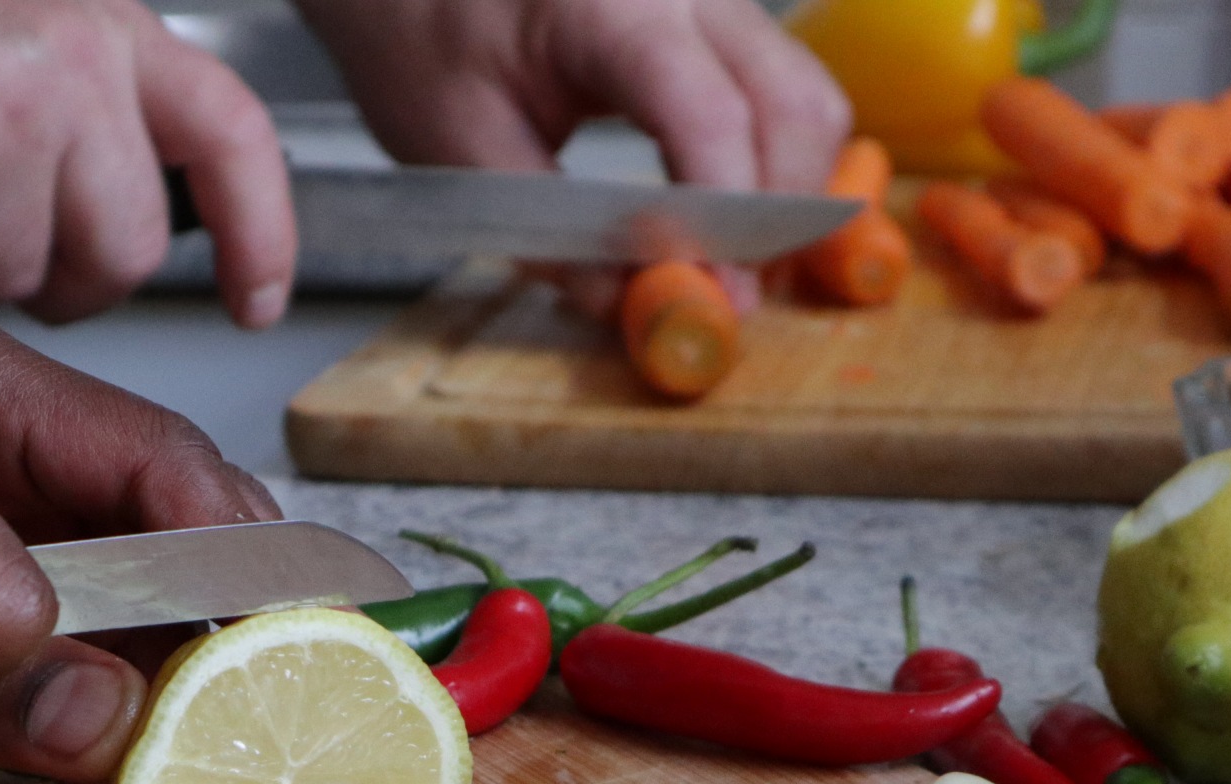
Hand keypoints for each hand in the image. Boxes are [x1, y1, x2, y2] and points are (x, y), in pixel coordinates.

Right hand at [0, 0, 294, 325]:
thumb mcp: (9, 15)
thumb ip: (86, 93)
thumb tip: (129, 202)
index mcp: (107, 23)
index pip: (233, 137)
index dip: (261, 233)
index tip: (256, 298)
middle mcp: (70, 63)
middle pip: (124, 249)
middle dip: (69, 282)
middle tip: (7, 253)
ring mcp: (0, 114)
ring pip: (22, 274)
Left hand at [295, 0, 850, 313]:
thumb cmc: (421, 38)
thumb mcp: (457, 147)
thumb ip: (548, 231)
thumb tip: (630, 306)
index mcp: (609, 8)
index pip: (708, 115)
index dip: (724, 221)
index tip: (712, 299)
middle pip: (792, 103)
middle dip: (775, 217)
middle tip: (722, 296)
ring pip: (808, 98)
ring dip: (785, 195)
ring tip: (720, 264)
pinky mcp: (717, 22)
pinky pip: (786, 91)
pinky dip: (773, 165)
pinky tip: (720, 218)